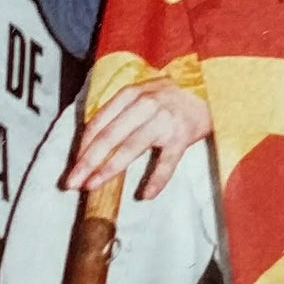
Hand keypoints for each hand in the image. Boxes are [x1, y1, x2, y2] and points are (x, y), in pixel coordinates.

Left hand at [64, 82, 210, 199]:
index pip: (99, 122)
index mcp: (130, 95)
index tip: (72, 166)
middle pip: (109, 136)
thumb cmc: (170, 98)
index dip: (83, 146)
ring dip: (109, 169)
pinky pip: (166, 162)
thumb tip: (91, 145)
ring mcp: (163, 121)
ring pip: (130, 148)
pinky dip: (156, 180)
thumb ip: (119, 113)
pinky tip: (145, 194)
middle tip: (72, 183)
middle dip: (87, 161)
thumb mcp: (142, 95)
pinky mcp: (182, 136)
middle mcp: (144, 105)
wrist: (210, 89)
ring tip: (93, 186)